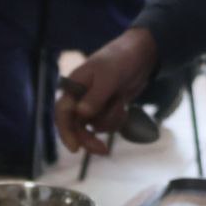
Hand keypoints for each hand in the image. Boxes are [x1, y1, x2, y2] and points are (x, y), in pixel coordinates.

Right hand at [56, 28, 157, 155]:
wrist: (142, 55)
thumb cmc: (122, 59)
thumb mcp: (109, 76)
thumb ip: (95, 97)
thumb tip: (81, 114)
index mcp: (74, 87)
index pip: (62, 113)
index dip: (65, 132)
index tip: (75, 148)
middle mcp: (80, 98)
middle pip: (76, 126)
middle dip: (89, 138)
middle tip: (103, 150)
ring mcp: (92, 105)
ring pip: (94, 126)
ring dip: (109, 122)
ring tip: (121, 104)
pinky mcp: (105, 109)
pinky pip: (106, 125)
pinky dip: (117, 121)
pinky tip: (124, 107)